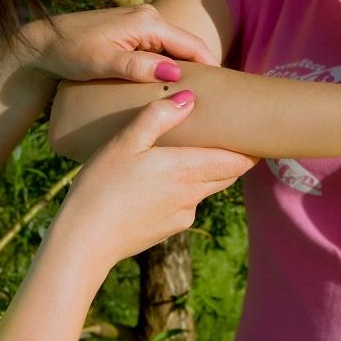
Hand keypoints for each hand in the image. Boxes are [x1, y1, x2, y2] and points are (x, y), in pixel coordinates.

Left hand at [23, 4, 217, 83]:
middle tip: (216, 94)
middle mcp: (148, 16)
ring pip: (175, 47)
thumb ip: (140, 66)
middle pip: (187, 44)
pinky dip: (171, 63)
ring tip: (198, 91)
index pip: (191, 44)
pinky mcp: (133, 31)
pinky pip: (162, 47)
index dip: (210, 65)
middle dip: (202, 67)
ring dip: (186, 66)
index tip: (225, 88)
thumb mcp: (104, 62)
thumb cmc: (70, 51)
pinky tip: (173, 82)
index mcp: (147, 21)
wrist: (42, 41)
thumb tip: (176, 72)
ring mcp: (141, 22)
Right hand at [52, 91, 256, 270]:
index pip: (237, 161)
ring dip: (207, 172)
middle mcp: (193, 195)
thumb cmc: (101, 187)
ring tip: (193, 153)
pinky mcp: (170, 229)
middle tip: (231, 137)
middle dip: (233, 158)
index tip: (255, 133)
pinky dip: (185, 190)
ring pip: (207, 189)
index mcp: (187, 171)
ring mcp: (183, 215)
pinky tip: (162, 182)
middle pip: (227, 174)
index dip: (250, 148)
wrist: (85, 242)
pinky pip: (187, 204)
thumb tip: (190, 99)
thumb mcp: (125, 143)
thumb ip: (158, 117)